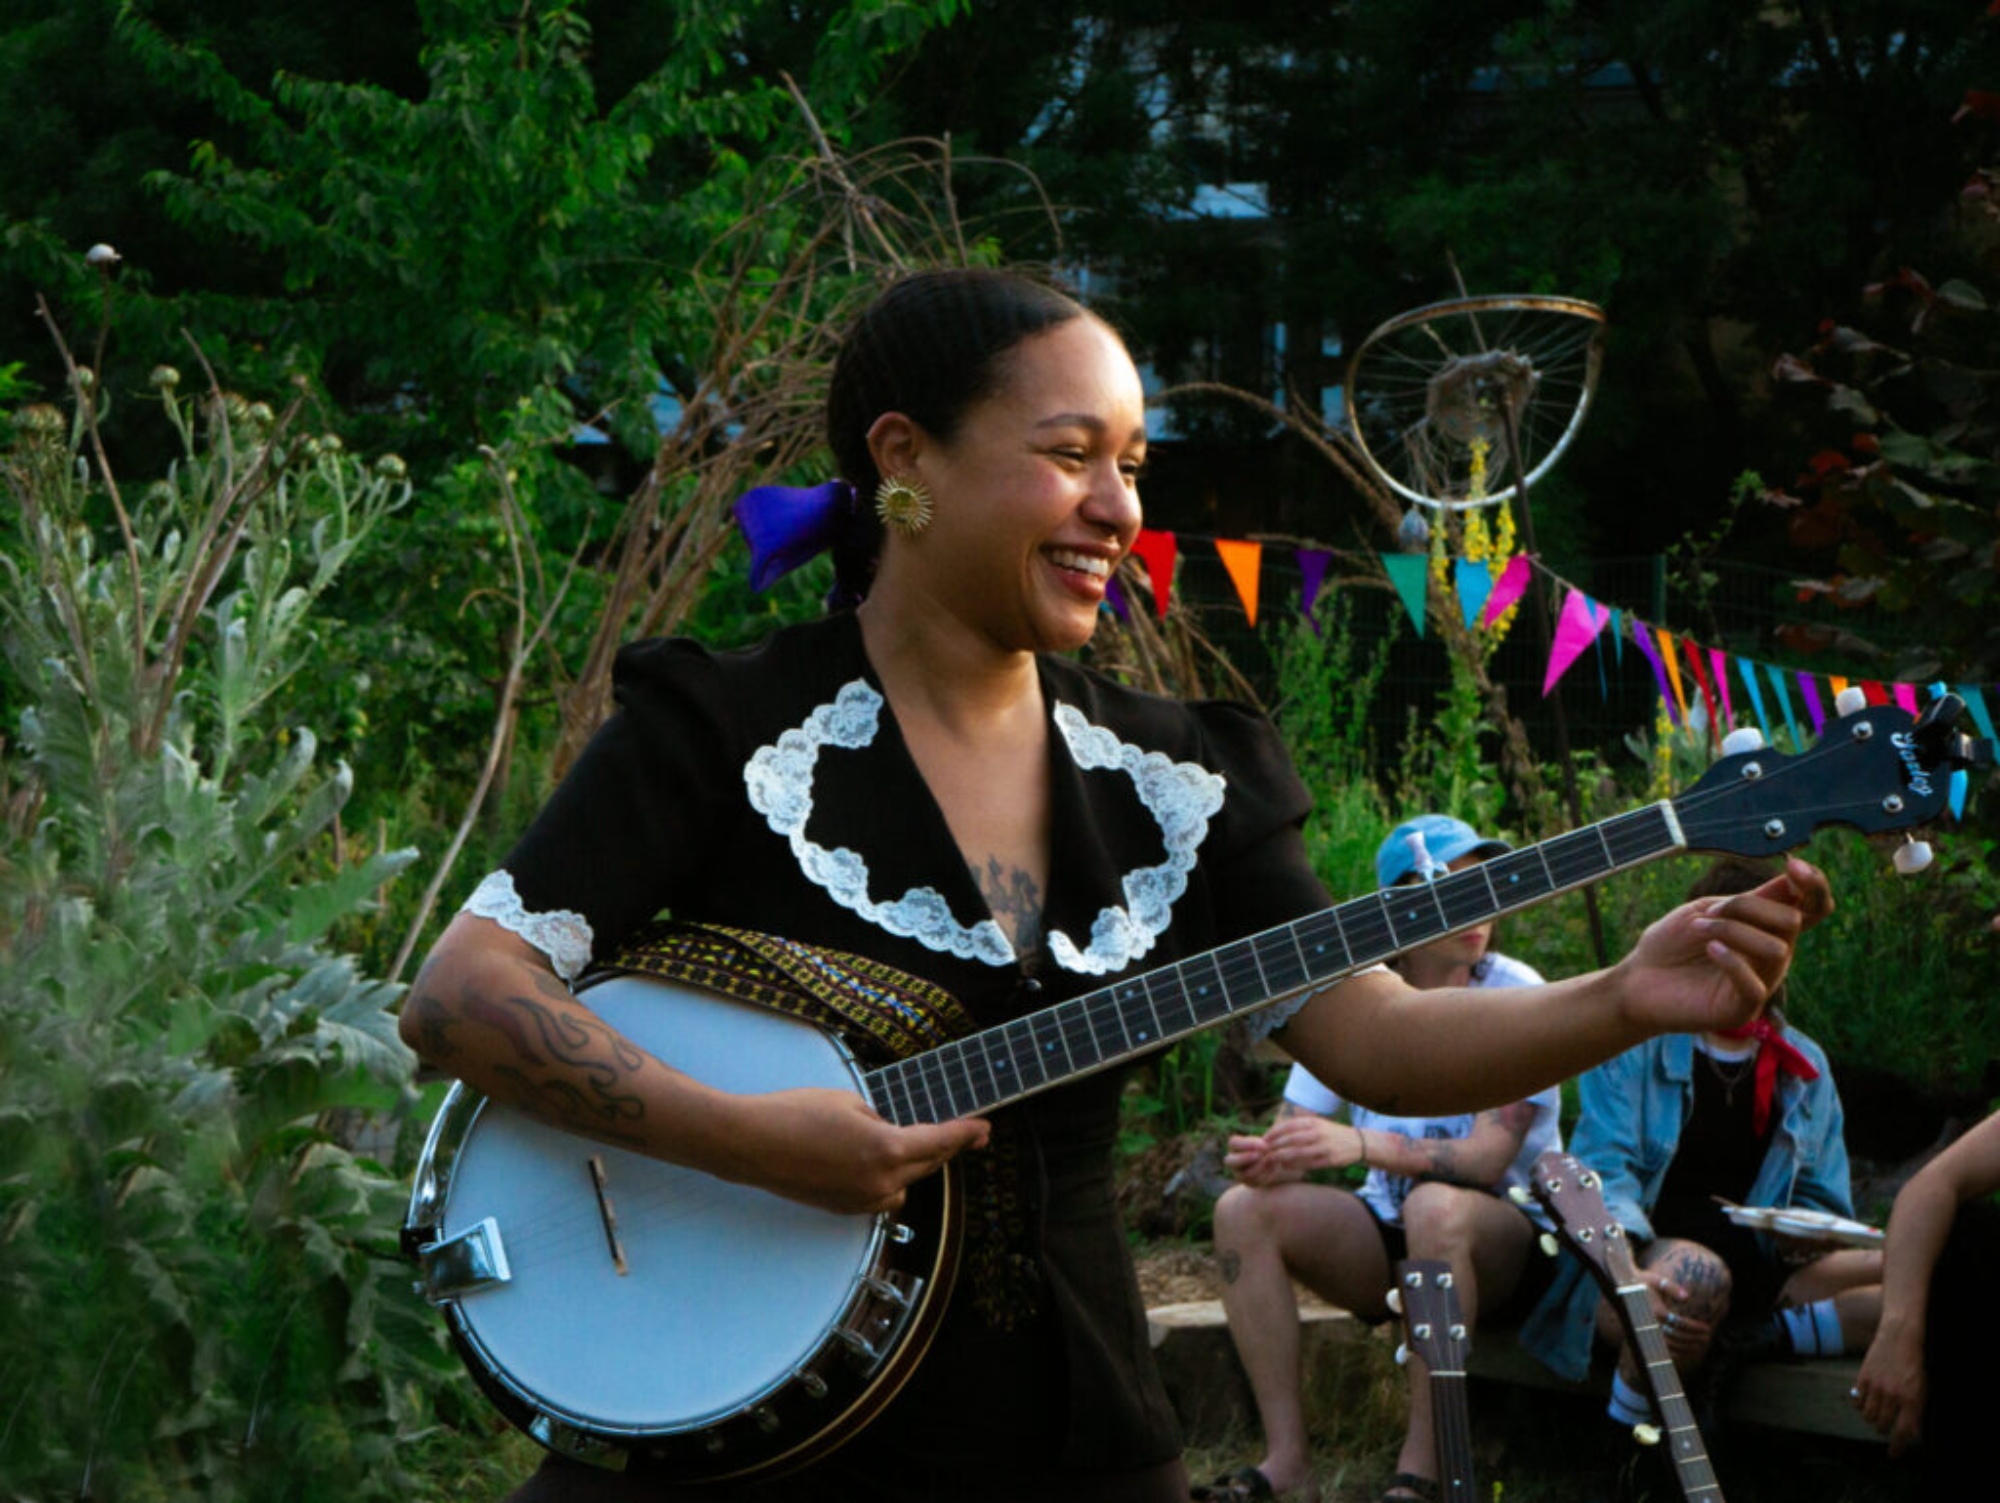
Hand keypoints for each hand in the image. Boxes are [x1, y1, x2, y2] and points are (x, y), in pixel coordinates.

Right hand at [720, 1087, 989, 1215]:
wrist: (751, 1144)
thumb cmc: (795, 1114)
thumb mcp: (851, 1101)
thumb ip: (881, 1120)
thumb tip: (889, 1133)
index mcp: (887, 1150)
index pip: (940, 1141)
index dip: (966, 1133)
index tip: (984, 1129)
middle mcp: (880, 1182)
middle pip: (928, 1164)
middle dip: (946, 1147)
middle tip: (969, 1133)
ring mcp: (861, 1200)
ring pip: (905, 1182)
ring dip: (914, 1163)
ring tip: (912, 1141)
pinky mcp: (842, 1208)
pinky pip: (880, 1193)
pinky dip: (888, 1178)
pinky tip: (878, 1160)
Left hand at [1225, 1116, 1364, 1186]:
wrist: (1357, 1142)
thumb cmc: (1330, 1133)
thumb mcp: (1316, 1123)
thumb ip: (1298, 1127)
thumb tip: (1274, 1133)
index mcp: (1312, 1122)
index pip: (1287, 1126)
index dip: (1272, 1133)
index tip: (1262, 1140)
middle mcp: (1317, 1133)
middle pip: (1289, 1140)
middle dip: (1274, 1147)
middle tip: (1263, 1153)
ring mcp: (1323, 1147)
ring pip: (1297, 1153)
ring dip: (1282, 1157)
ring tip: (1272, 1160)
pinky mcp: (1329, 1160)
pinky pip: (1308, 1164)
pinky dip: (1295, 1165)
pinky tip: (1286, 1166)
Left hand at [1612, 857, 1832, 1034]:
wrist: (1638, 979)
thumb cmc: (1672, 943)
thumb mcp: (1709, 910)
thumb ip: (1752, 899)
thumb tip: (1793, 879)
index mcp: (1768, 929)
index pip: (1812, 908)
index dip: (1814, 885)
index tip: (1792, 865)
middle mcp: (1772, 957)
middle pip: (1792, 921)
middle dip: (1748, 907)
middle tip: (1709, 912)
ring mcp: (1761, 984)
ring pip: (1775, 950)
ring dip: (1732, 931)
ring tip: (1698, 930)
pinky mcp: (1741, 1009)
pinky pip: (1755, 985)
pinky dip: (1732, 961)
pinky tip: (1710, 950)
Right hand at [1644, 1268, 1712, 1362]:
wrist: (1621, 1287)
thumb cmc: (1642, 1281)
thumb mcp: (1656, 1280)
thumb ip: (1672, 1288)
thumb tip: (1687, 1296)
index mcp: (1656, 1310)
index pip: (1681, 1323)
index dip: (1695, 1327)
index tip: (1708, 1328)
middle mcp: (1652, 1322)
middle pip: (1677, 1335)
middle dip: (1694, 1338)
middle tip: (1707, 1338)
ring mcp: (1648, 1329)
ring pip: (1670, 1344)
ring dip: (1686, 1346)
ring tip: (1699, 1345)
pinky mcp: (1645, 1332)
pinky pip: (1660, 1347)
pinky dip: (1673, 1352)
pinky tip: (1683, 1352)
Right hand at [1853, 1325, 1927, 1455]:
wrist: (1901, 1336)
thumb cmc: (1915, 1363)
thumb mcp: (1922, 1389)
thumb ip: (1915, 1411)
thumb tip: (1910, 1431)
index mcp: (1911, 1400)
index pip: (1903, 1432)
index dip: (1897, 1446)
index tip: (1893, 1453)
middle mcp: (1892, 1396)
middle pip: (1882, 1425)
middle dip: (1884, 1429)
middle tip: (1885, 1426)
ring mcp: (1876, 1387)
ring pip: (1868, 1415)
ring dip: (1872, 1418)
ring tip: (1876, 1412)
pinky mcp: (1863, 1377)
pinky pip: (1856, 1400)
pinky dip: (1860, 1404)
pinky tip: (1865, 1400)